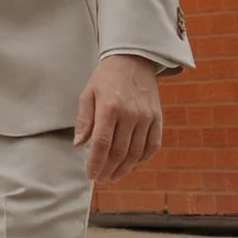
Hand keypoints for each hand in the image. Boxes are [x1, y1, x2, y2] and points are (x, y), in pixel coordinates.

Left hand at [74, 52, 163, 187]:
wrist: (133, 59)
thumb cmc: (106, 78)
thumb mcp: (88, 93)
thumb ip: (84, 120)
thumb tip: (79, 145)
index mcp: (109, 108)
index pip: (102, 144)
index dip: (96, 163)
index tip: (91, 174)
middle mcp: (130, 114)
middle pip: (119, 152)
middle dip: (108, 170)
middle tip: (101, 178)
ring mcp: (146, 117)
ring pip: (136, 152)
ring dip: (124, 169)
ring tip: (113, 176)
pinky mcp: (157, 118)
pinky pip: (152, 145)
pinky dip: (142, 159)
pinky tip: (132, 164)